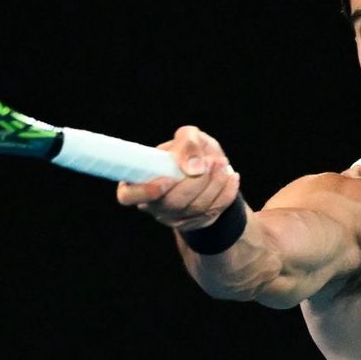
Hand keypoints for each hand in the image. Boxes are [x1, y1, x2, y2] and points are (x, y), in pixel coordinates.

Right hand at [115, 125, 240, 230]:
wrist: (210, 170)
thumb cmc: (191, 152)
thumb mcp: (189, 137)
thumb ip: (188, 143)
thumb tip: (193, 167)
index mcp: (139, 182)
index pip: (128, 196)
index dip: (144, 192)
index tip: (166, 180)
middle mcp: (153, 204)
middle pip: (171, 203)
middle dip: (195, 182)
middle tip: (211, 161)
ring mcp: (174, 218)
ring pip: (195, 209)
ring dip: (214, 185)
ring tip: (222, 164)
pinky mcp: (196, 223)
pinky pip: (213, 212)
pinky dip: (226, 193)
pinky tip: (232, 177)